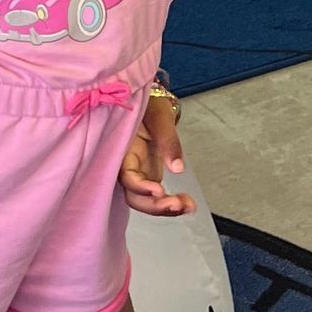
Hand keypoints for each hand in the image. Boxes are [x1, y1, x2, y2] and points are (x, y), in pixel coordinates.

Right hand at [121, 90, 194, 217]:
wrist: (149, 103)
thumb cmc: (150, 105)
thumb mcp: (160, 117)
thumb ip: (168, 141)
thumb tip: (178, 168)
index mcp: (123, 150)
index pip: (126, 176)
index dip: (140, 186)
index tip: (159, 189)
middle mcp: (127, 166)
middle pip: (134, 196)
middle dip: (155, 205)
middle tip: (178, 204)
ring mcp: (138, 172)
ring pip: (144, 199)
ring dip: (164, 208)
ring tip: (188, 207)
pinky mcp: (148, 175)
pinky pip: (155, 195)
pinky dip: (170, 202)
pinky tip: (188, 205)